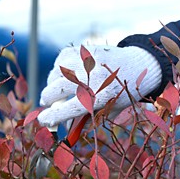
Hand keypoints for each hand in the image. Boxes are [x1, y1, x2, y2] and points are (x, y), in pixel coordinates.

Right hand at [38, 45, 161, 126]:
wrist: (136, 65)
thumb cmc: (120, 93)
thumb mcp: (108, 110)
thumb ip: (86, 119)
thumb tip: (63, 128)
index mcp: (102, 96)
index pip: (70, 109)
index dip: (53, 117)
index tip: (43, 120)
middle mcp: (93, 77)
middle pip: (56, 90)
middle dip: (48, 100)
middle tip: (48, 104)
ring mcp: (86, 61)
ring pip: (54, 76)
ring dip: (52, 85)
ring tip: (60, 90)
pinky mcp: (81, 50)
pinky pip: (59, 63)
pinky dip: (59, 71)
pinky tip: (69, 76)